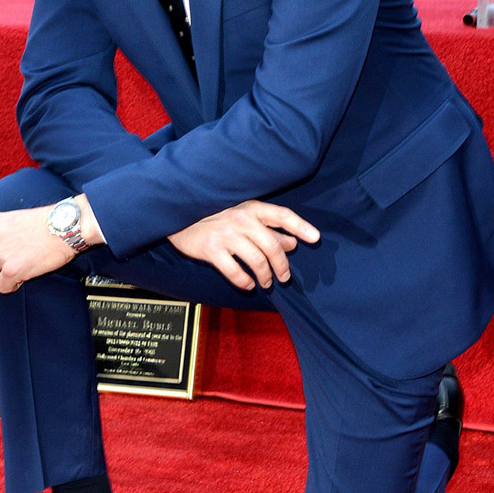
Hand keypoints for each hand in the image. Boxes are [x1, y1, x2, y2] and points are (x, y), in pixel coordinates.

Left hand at [0, 205, 75, 293]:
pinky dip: (12, 286)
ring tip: (19, 267)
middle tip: (5, 264)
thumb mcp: (10, 219)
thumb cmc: (42, 223)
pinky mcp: (12, 271)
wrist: (65, 227)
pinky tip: (23, 277)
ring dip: (1, 276)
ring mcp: (0, 255)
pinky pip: (2, 287)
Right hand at [167, 200, 319, 290]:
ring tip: (266, 283)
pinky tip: (247, 284)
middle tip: (284, 277)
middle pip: (272, 245)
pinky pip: (234, 271)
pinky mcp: (211, 249)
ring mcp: (225, 234)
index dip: (300, 226)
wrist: (178, 217)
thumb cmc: (214, 217)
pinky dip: (244, 282)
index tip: (315, 238)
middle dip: (282, 265)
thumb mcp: (242, 217)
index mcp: (250, 208)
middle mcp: (240, 219)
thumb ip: (268, 229)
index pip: (281, 215)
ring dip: (265, 276)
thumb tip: (293, 242)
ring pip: (256, 260)